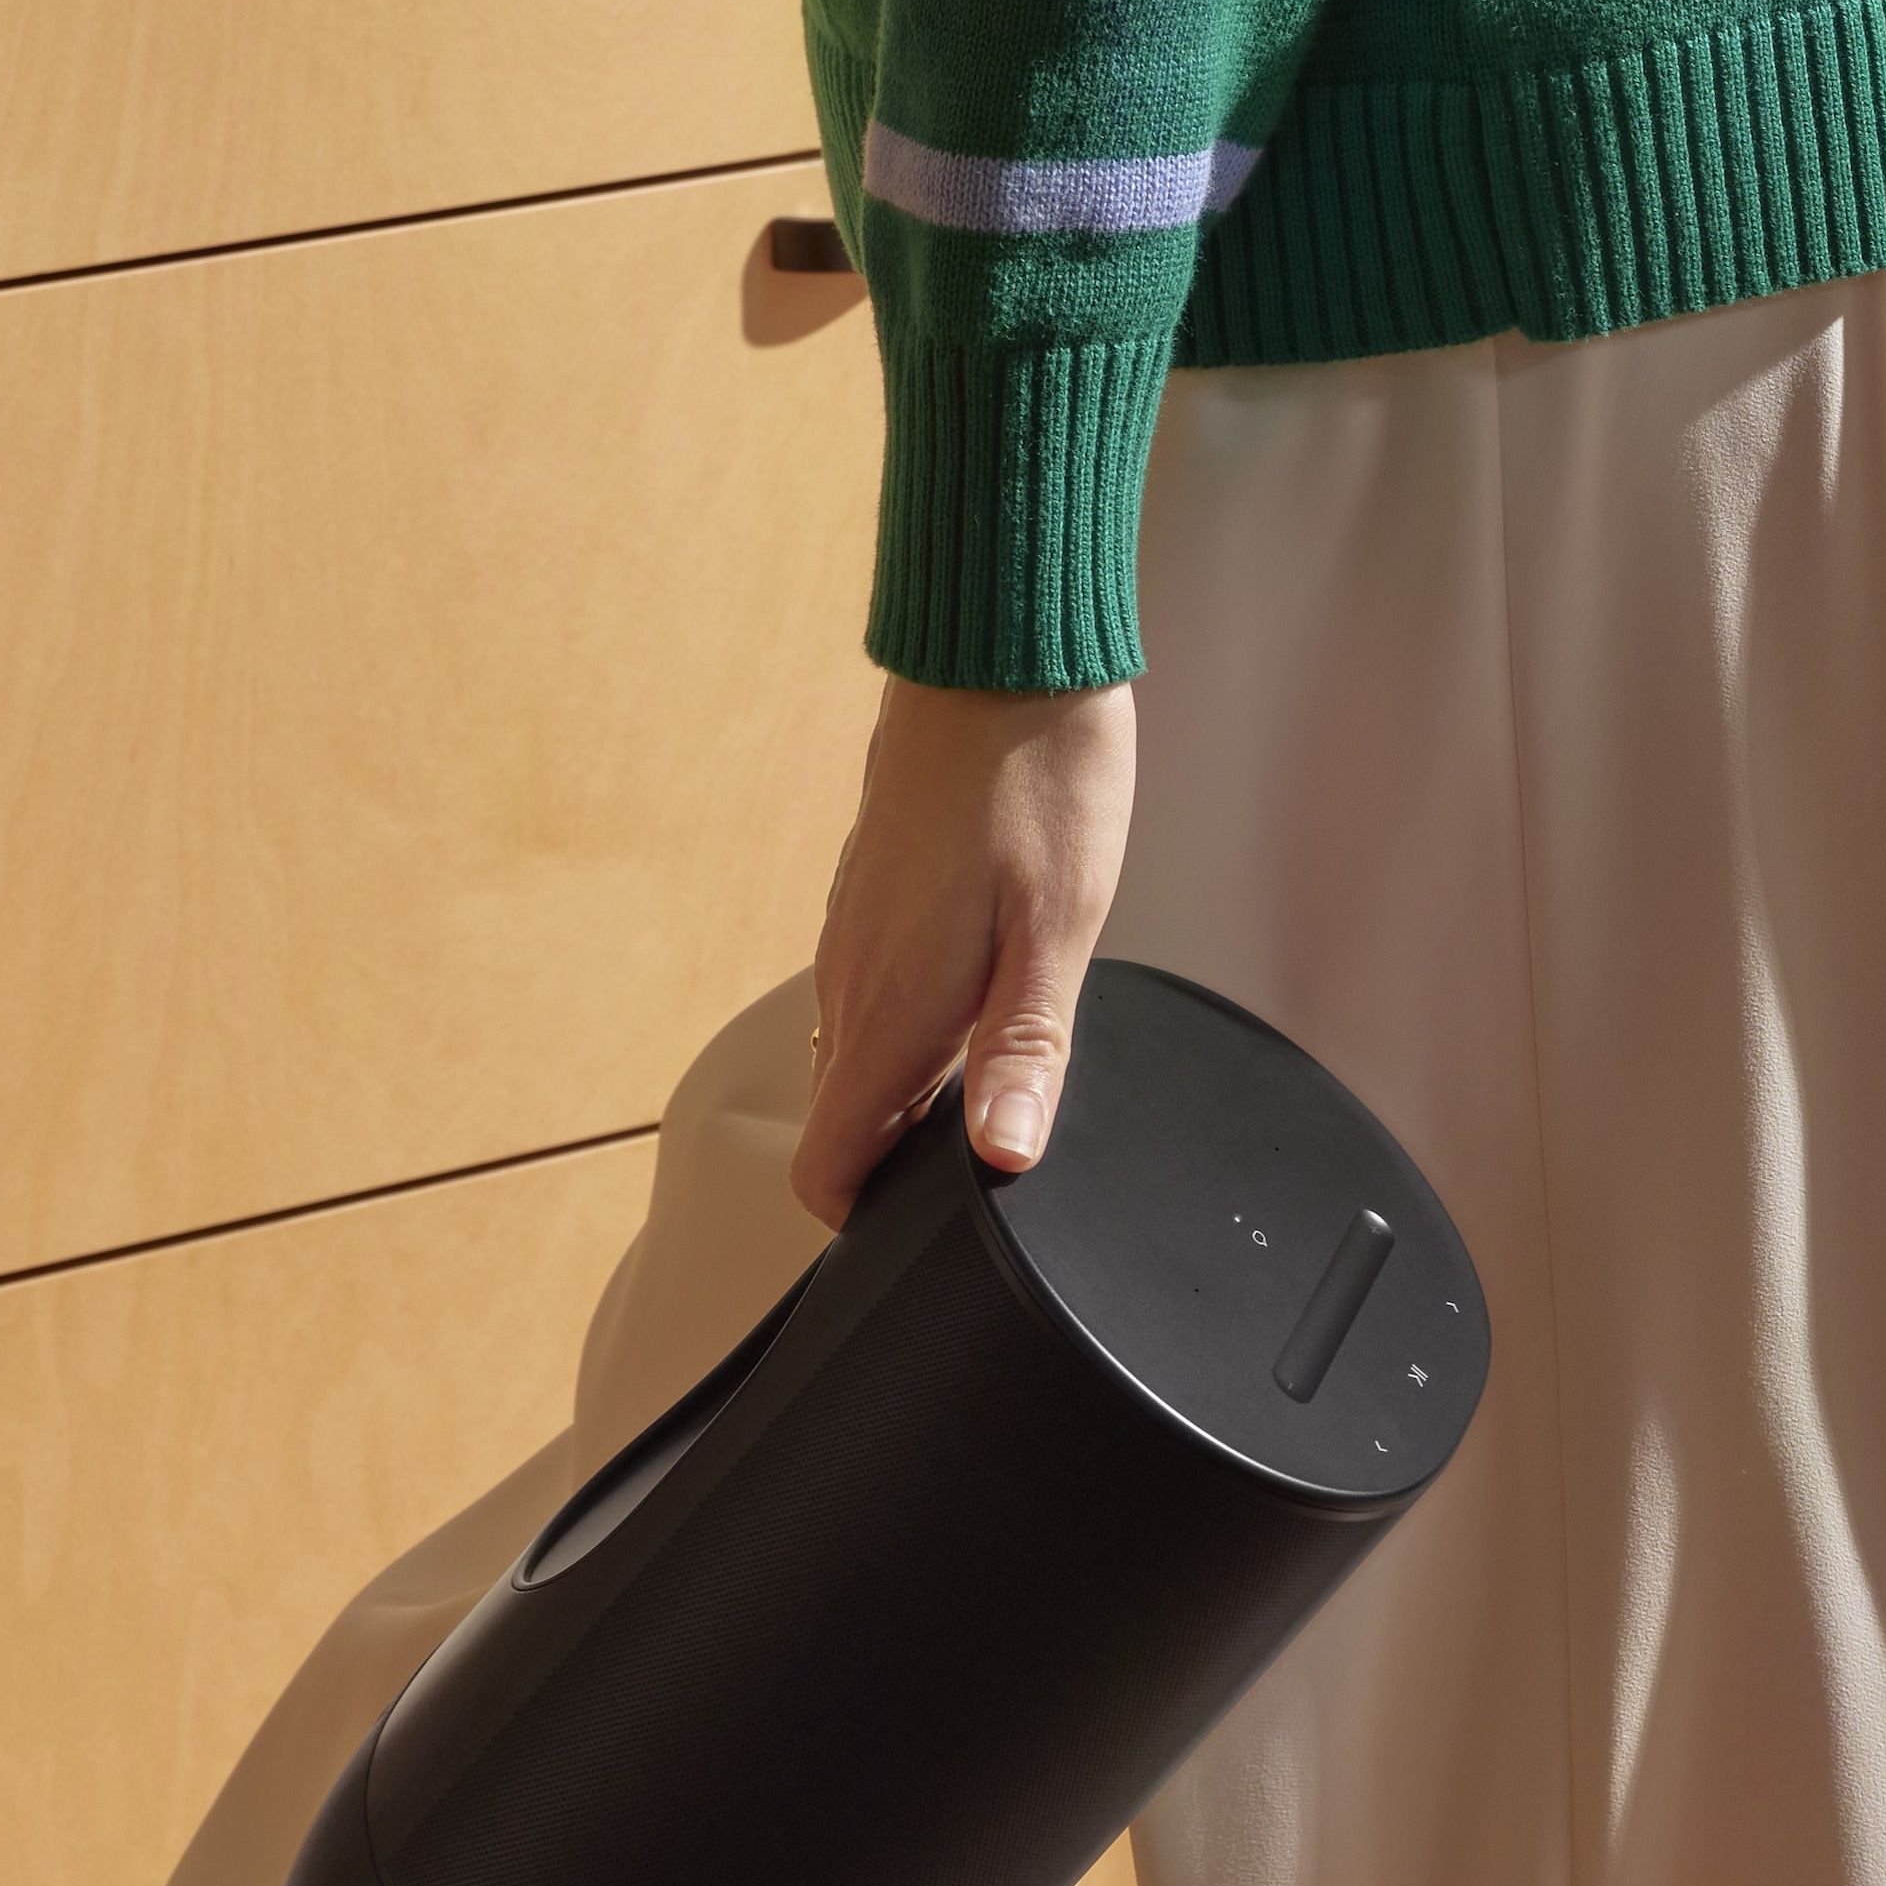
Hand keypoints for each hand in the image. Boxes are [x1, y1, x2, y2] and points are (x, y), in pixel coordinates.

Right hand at [796, 675, 1138, 1223]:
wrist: (998, 659)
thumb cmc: (1040, 783)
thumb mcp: (1060, 929)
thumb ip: (1026, 1050)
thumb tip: (1004, 1156)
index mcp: (890, 1008)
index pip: (826, 1162)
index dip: (869, 1218)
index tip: (934, 1225)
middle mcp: (851, 982)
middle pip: (843, 1122)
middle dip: (900, 1164)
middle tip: (993, 1157)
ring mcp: (850, 938)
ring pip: (856, 1060)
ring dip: (910, 1094)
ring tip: (999, 1084)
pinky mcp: (866, 901)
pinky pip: (867, 1000)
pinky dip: (910, 1032)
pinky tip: (983, 1005)